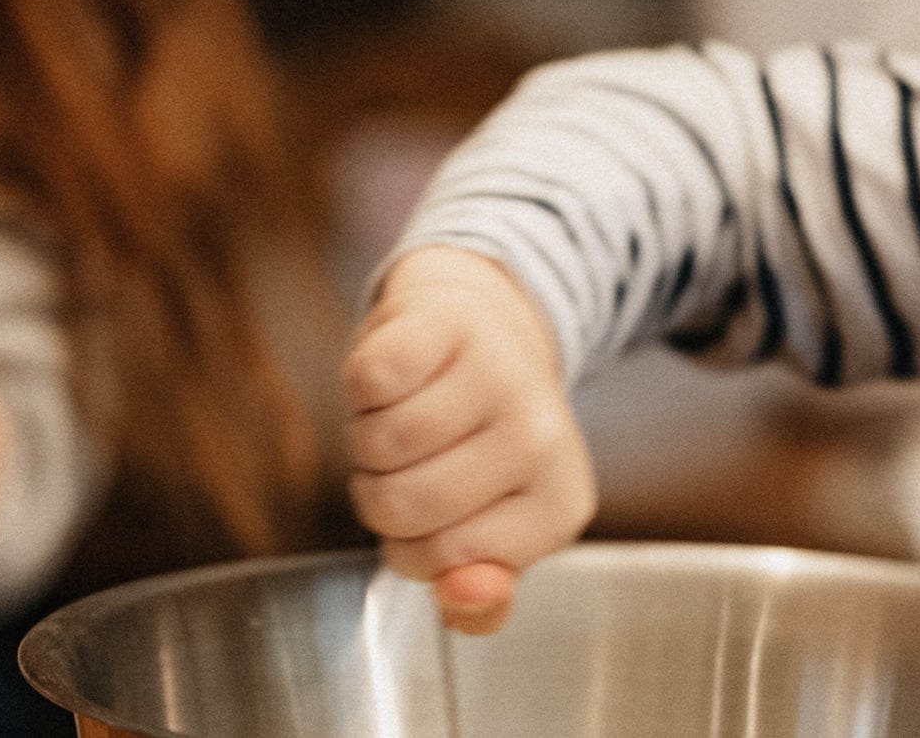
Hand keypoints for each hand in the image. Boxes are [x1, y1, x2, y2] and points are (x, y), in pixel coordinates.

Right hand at [340, 246, 592, 635]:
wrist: (479, 333)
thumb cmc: (477, 445)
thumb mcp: (492, 533)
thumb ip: (479, 597)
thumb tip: (458, 596)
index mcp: (559, 505)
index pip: (440, 561)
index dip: (409, 546)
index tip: (434, 513)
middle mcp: (541, 438)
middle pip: (402, 504)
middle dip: (378, 493)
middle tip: (408, 464)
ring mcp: (500, 374)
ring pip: (377, 445)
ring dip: (365, 440)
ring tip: (400, 419)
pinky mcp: (450, 322)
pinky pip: (367, 382)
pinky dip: (360, 389)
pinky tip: (394, 379)